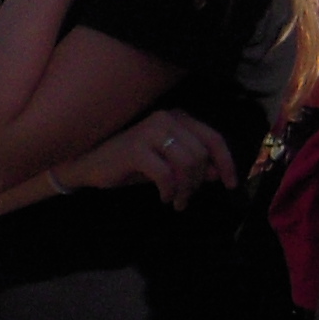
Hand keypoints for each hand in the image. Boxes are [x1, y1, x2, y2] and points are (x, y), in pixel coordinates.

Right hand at [63, 106, 235, 206]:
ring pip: (187, 164)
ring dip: (186, 189)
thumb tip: (218, 174)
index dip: (226, 163)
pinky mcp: (136, 149)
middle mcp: (166, 118)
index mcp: (176, 118)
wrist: (87, 164)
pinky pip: (165, 175)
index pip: (213, 138)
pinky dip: (168, 191)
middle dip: (199, 182)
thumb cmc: (128, 164)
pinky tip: (163, 198)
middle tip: (187, 199)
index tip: (231, 184)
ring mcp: (150, 131)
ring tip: (177, 201)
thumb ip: (192, 165)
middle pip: (201, 155)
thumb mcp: (166, 164)